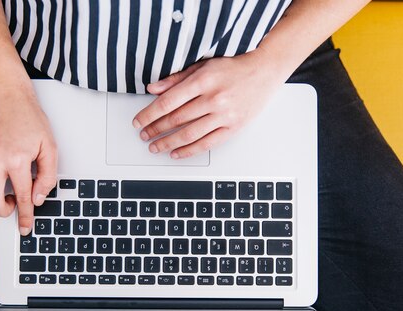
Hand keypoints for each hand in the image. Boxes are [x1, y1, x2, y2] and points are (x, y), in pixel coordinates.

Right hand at [0, 86, 57, 234]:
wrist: (6, 95)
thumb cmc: (28, 119)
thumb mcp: (49, 146)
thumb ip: (47, 176)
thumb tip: (36, 199)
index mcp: (16, 158)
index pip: (22, 197)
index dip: (25, 216)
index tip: (24, 228)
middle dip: (4, 210)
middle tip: (12, 202)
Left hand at [133, 50, 285, 158]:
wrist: (264, 71)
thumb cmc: (233, 68)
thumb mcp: (202, 66)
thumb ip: (176, 79)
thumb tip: (152, 89)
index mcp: (203, 81)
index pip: (167, 102)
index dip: (149, 114)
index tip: (138, 122)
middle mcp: (213, 99)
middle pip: (176, 119)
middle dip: (155, 130)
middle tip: (144, 135)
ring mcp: (224, 115)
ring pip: (188, 134)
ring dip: (167, 143)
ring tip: (155, 147)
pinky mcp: (233, 128)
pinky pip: (207, 144)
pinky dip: (188, 151)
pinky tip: (176, 153)